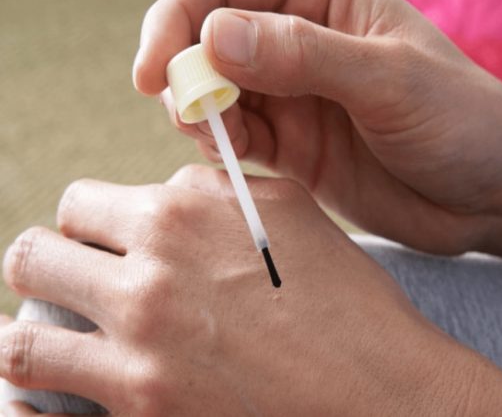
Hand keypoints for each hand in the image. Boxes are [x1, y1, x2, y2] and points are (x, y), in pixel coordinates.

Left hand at [1, 165, 501, 414]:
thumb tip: (170, 191)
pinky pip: (33, 413)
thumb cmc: (346, 298)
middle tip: (75, 277)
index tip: (107, 236)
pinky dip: (27, 400)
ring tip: (60, 334)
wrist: (384, 392)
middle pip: (35, 257)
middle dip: (50, 261)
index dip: (93, 218)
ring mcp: (138, 356)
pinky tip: (43, 393)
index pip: (81, 202)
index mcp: (180, 214)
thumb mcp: (288, 211)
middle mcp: (147, 279)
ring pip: (21, 339)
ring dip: (33, 331)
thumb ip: (216, 189)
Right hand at [133, 0, 501, 256]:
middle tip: (175, 101)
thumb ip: (304, 56)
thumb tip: (216, 36)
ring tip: (202, 130)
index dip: (184, 15)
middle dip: (183, 65)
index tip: (161, 61)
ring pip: (217, 90)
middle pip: (212, 38)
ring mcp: (294, 96)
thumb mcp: (389, 79)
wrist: (486, 197)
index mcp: (328, 1)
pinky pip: (238, 136)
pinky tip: (225, 154)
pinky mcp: (292, 145)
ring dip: (196, 108)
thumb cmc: (461, 123)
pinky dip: (220, 143)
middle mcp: (302, 45)